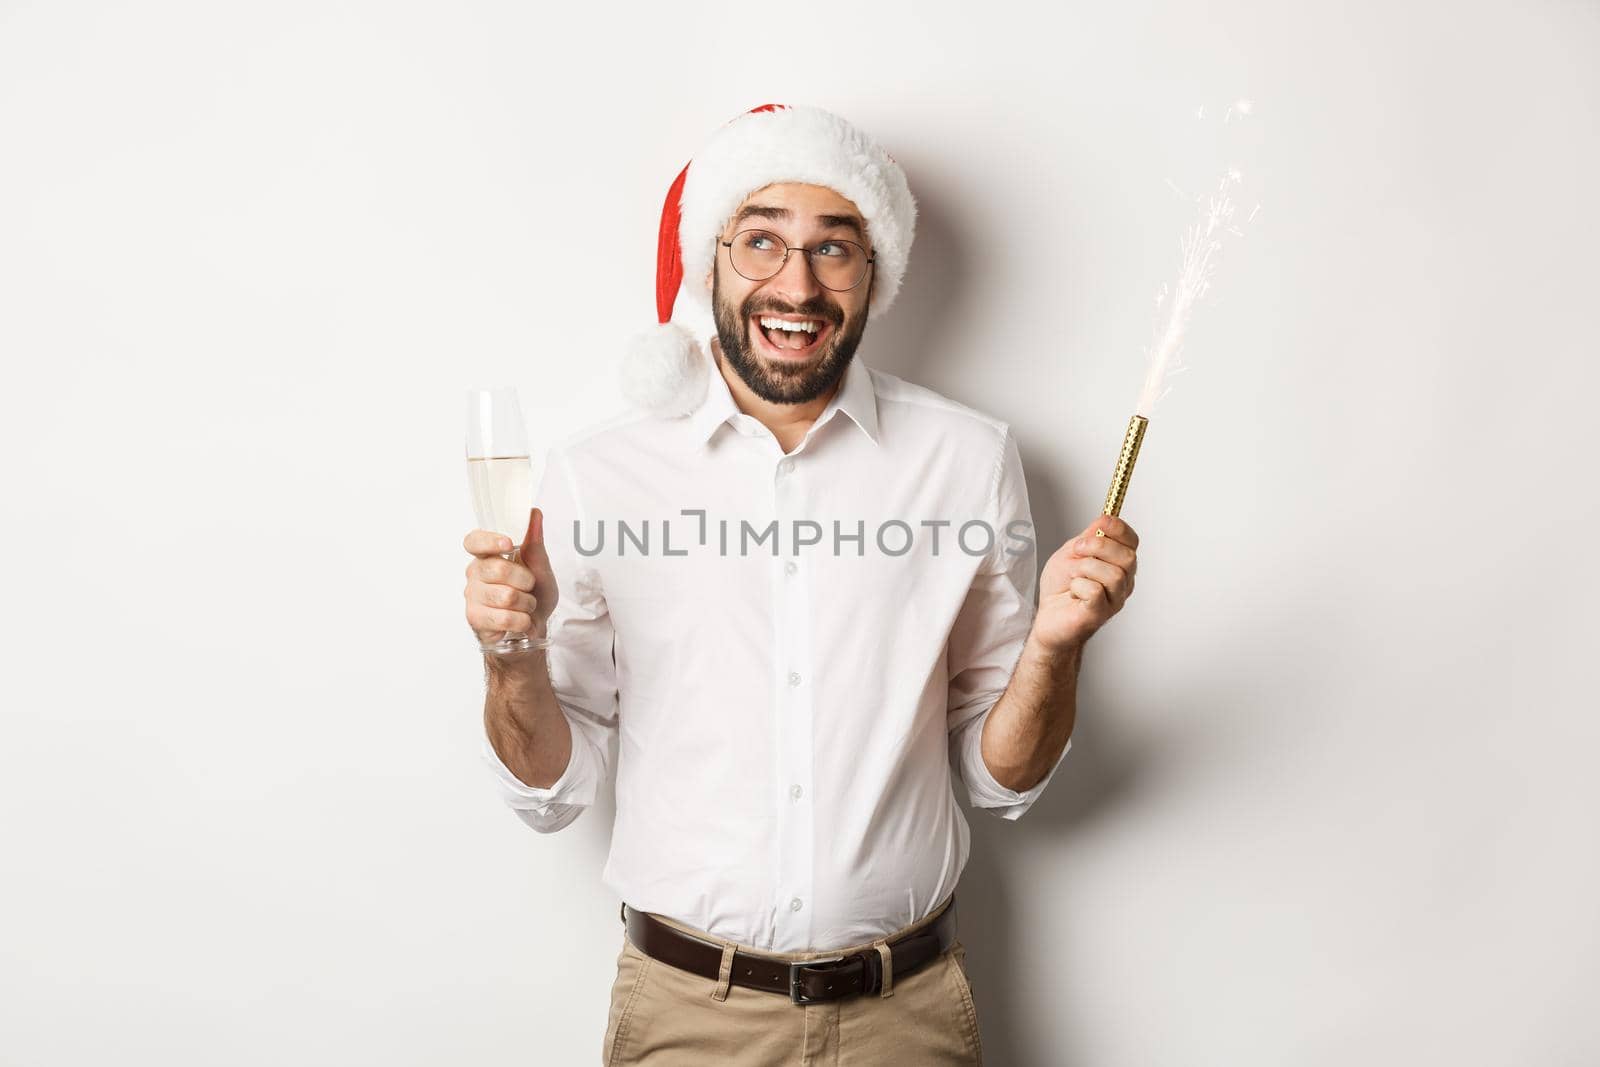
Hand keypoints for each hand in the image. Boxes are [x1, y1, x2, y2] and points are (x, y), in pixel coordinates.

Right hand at [463, 508, 558, 648]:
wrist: (535, 626)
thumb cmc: (534, 593)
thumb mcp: (540, 567)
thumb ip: (535, 541)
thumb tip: (534, 512)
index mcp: (487, 555)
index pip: (474, 541)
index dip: (489, 541)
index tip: (509, 544)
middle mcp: (475, 573)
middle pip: (498, 569)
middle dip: (525, 581)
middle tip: (528, 587)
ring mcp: (472, 596)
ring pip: (506, 596)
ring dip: (527, 603)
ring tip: (525, 605)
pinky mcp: (475, 618)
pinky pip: (505, 617)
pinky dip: (523, 621)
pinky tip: (520, 621)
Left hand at [1032, 515, 1139, 652]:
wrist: (1048, 616)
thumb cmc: (1061, 587)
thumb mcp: (1071, 553)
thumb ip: (1089, 537)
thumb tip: (1105, 519)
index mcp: (1118, 563)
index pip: (1131, 541)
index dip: (1118, 528)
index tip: (1102, 522)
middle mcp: (1123, 581)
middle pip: (1128, 557)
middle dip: (1099, 547)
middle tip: (1077, 550)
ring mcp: (1114, 599)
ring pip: (1114, 575)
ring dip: (1086, 569)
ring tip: (1073, 577)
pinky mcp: (1100, 613)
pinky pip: (1096, 591)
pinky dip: (1078, 586)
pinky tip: (1073, 592)